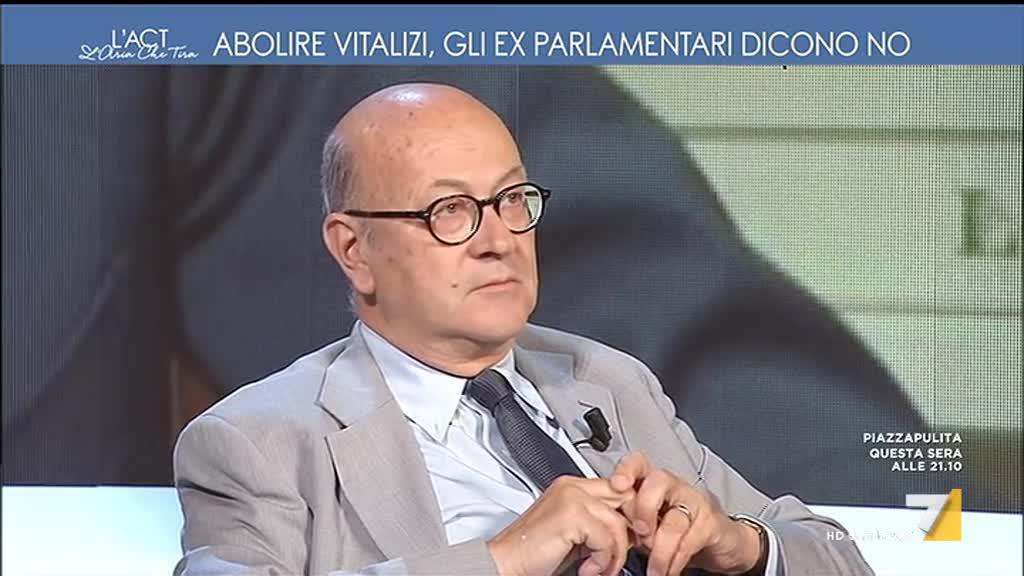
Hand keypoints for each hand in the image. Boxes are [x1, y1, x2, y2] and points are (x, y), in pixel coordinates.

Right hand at [487, 476, 635, 575]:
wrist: (506, 563)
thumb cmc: (535, 553)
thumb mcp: (575, 533)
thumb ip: (597, 522)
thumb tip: (632, 529)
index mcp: (572, 486)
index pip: (619, 488)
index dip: (630, 516)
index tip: (631, 540)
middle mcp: (572, 487)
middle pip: (625, 499)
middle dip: (630, 531)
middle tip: (618, 556)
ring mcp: (571, 498)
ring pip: (618, 523)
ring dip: (615, 555)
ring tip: (599, 570)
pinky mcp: (570, 515)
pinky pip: (605, 539)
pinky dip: (601, 561)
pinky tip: (586, 569)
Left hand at [610, 452, 762, 575]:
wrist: (720, 543)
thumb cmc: (676, 531)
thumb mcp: (646, 524)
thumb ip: (628, 520)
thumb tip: (604, 530)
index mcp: (653, 483)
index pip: (639, 463)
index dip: (627, 469)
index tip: (616, 485)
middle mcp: (674, 486)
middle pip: (657, 482)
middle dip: (644, 508)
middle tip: (639, 535)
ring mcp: (694, 502)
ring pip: (674, 519)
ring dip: (659, 550)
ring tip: (653, 570)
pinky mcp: (710, 523)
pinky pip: (689, 540)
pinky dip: (675, 560)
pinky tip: (667, 571)